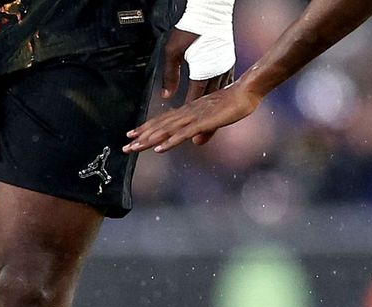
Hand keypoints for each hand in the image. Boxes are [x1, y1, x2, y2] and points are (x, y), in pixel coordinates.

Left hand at [128, 27, 235, 153]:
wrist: (246, 91)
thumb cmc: (233, 103)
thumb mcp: (215, 122)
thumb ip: (204, 132)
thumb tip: (196, 142)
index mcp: (188, 112)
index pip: (163, 121)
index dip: (147, 129)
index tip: (133, 136)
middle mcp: (186, 113)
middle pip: (160, 127)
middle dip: (141, 137)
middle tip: (124, 147)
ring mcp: (193, 117)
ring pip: (166, 131)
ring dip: (149, 141)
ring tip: (134, 148)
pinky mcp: (202, 122)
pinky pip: (182, 134)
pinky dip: (169, 141)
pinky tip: (158, 149)